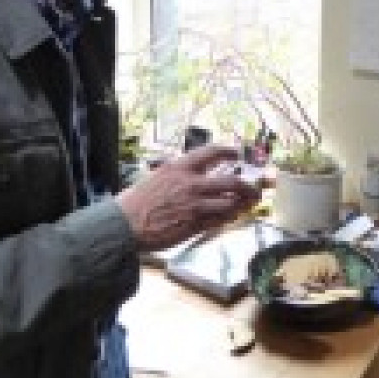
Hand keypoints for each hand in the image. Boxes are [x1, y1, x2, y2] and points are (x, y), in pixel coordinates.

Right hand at [117, 144, 261, 251]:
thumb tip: (191, 170)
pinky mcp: (194, 224)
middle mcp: (191, 183)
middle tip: (254, 188)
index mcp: (180, 167)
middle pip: (232, 181)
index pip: (213, 152)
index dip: (230, 151)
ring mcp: (195, 205)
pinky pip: (220, 220)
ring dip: (242, 204)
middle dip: (248, 186)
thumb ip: (177, 173)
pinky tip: (233, 215)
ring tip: (248, 203)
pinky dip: (230, 217)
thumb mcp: (157, 176)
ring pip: (230, 202)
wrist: (123, 226)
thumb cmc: (136, 202)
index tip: (238, 154)